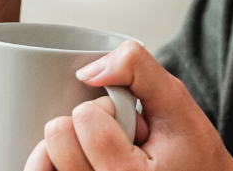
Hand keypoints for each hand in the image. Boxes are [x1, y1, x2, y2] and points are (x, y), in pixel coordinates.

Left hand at [23, 41, 232, 170]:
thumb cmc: (191, 154)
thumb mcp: (177, 103)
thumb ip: (138, 70)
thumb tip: (88, 70)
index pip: (85, 119)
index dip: (105, 108)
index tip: (130, 122)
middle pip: (57, 138)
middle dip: (85, 127)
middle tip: (117, 140)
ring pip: (41, 162)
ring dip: (65, 146)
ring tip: (97, 153)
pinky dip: (50, 162)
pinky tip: (77, 160)